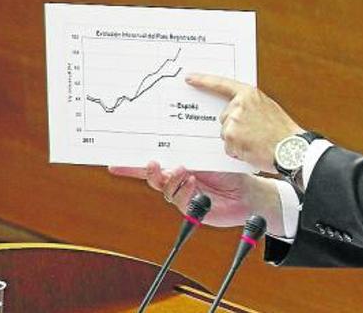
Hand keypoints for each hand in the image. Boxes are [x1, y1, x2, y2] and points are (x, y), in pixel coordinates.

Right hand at [108, 162, 279, 227]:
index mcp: (180, 165)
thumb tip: (173, 154)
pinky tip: (193, 183)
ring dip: (172, 179)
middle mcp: (179, 181)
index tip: (114, 164)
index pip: (153, 165)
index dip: (132, 166)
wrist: (247, 193)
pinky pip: (179, 200)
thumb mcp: (209, 158)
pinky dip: (184, 190)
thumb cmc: (230, 172)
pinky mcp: (190, 208)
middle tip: (152, 164)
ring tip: (184, 171)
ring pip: (165, 189)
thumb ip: (190, 157)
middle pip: (153, 178)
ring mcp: (183, 195)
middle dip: (148, 172)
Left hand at [186, 73, 302, 171]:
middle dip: (234, 127)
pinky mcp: (230, 136)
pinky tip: (252, 150)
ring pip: (225, 133)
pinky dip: (237, 151)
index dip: (204, 81)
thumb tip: (235, 112)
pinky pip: (228, 147)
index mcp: (249, 93)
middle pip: (224, 117)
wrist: (291, 148)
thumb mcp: (268, 109)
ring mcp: (233, 120)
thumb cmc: (283, 132)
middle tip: (254, 133)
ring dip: (236, 141)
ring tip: (256, 142)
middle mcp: (238, 104)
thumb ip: (250, 105)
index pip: (221, 84)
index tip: (190, 78)